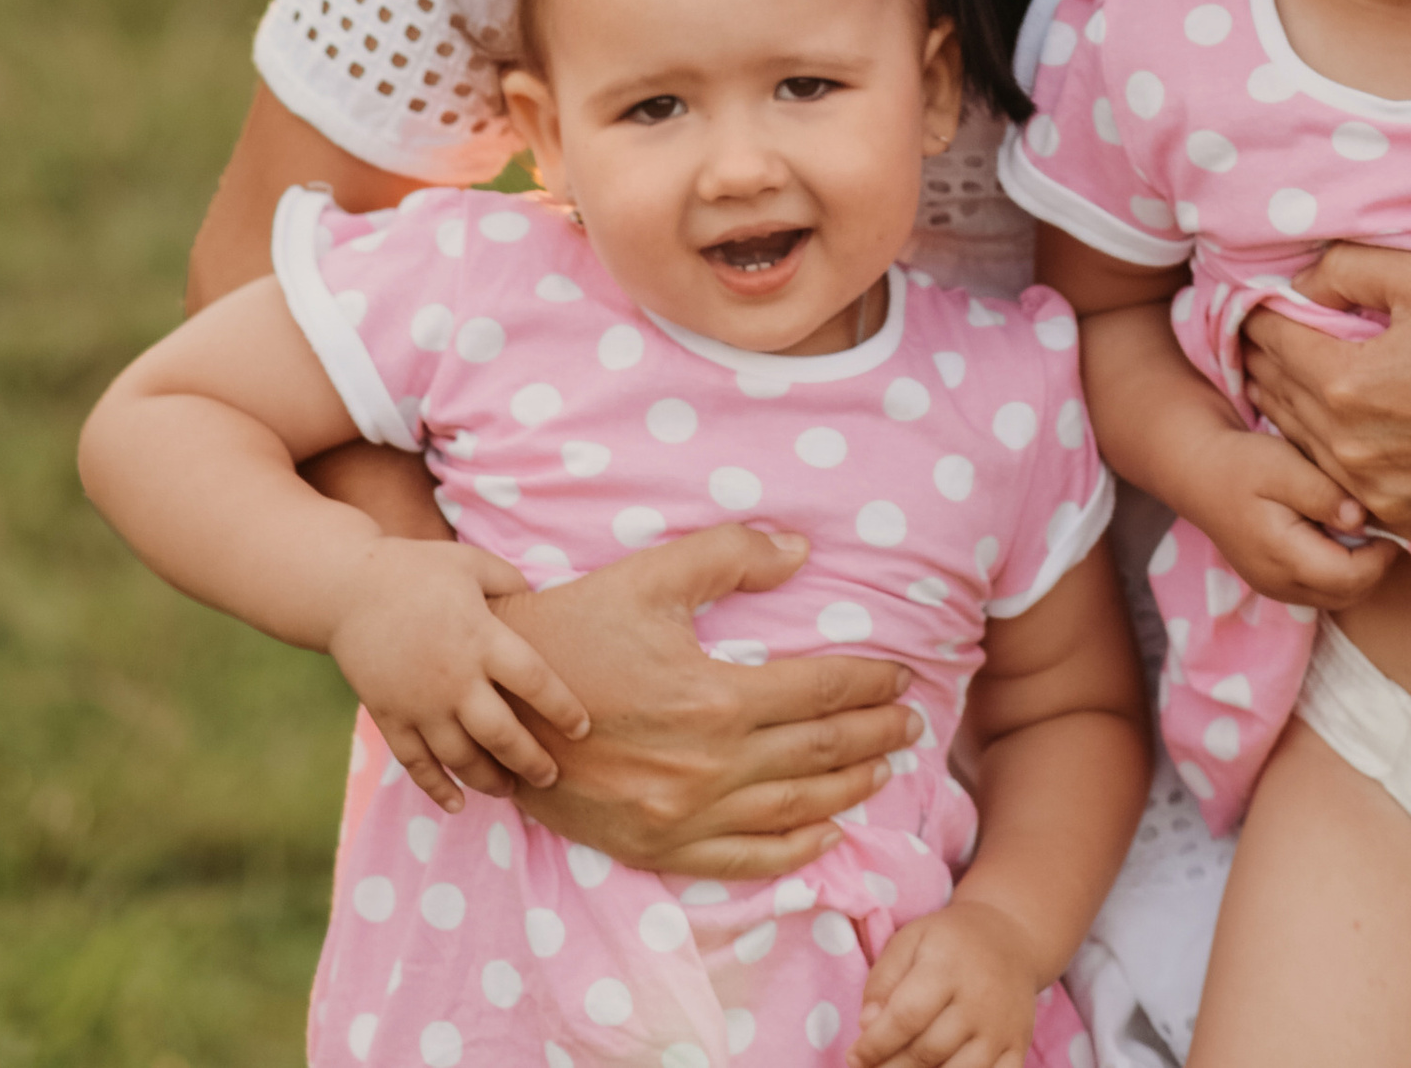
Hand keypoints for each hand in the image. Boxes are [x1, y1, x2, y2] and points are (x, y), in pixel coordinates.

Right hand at [321, 541, 590, 812]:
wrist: (349, 590)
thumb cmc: (420, 570)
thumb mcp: (473, 563)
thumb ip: (511, 584)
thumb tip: (542, 603)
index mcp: (481, 638)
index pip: (534, 682)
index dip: (562, 709)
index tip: (582, 729)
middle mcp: (454, 679)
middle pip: (502, 734)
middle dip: (531, 761)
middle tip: (552, 777)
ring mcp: (419, 704)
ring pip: (462, 758)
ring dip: (491, 780)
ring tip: (512, 790)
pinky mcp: (390, 718)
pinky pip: (417, 765)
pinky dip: (437, 788)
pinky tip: (457, 803)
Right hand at [494, 525, 923, 880]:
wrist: (497, 701)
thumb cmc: (576, 627)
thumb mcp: (651, 575)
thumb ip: (731, 554)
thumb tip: (801, 549)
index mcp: (714, 697)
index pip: (820, 690)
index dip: (869, 682)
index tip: (902, 676)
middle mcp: (707, 766)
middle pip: (818, 753)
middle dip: (875, 735)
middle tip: (913, 723)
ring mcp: (681, 816)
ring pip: (791, 811)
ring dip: (848, 791)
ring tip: (884, 769)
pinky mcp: (655, 847)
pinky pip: (741, 861)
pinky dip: (792, 852)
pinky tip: (825, 837)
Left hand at [854, 897, 1043, 1067]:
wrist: (1011, 937)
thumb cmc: (950, 941)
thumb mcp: (910, 940)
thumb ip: (883, 981)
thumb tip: (867, 1026)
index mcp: (948, 965)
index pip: (905, 1016)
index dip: (874, 1044)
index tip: (854, 1056)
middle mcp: (980, 999)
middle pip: (927, 1052)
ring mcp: (1002, 1028)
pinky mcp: (1018, 1047)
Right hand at [1183, 425, 1384, 612]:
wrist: (1198, 472)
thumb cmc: (1241, 464)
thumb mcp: (1283, 466)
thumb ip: (1322, 494)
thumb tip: (1362, 519)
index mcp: (1283, 557)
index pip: (1351, 577)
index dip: (1381, 556)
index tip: (1393, 525)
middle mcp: (1280, 583)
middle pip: (1348, 594)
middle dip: (1375, 567)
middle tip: (1385, 527)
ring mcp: (1275, 587)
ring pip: (1336, 597)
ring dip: (1358, 571)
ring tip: (1363, 531)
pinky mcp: (1273, 582)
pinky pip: (1319, 590)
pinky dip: (1339, 572)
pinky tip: (1337, 537)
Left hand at [1240, 248, 1410, 545]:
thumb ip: (1344, 270)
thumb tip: (1296, 286)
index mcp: (1348, 386)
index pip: (1270, 344)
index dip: (1261, 315)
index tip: (1261, 301)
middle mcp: (1353, 452)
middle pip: (1277, 396)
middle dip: (1266, 360)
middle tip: (1264, 335)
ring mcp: (1380, 496)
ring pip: (1302, 446)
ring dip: (1290, 408)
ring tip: (1289, 375)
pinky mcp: (1410, 522)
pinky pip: (1344, 486)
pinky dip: (1330, 455)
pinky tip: (1338, 427)